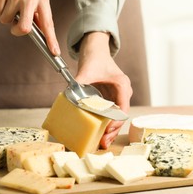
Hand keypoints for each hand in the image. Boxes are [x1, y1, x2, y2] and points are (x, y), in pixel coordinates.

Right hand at [0, 0, 59, 54]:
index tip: (55, 52)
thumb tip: (40, 34)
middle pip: (25, 28)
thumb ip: (37, 14)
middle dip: (16, 31)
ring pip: (7, 20)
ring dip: (5, 15)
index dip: (51, 39)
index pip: (48, 23)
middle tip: (14, 26)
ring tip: (8, 2)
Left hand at [75, 32, 132, 148]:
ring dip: (109, 130)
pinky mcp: (111, 99)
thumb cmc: (95, 58)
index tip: (106, 129)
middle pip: (121, 116)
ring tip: (101, 143)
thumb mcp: (87, 70)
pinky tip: (98, 133)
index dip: (115, 121)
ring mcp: (118, 96)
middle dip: (112, 131)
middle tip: (103, 143)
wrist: (95, 50)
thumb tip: (69, 96)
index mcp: (122, 85)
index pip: (123, 108)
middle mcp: (123, 92)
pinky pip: (110, 114)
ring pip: (116, 117)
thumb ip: (79, 83)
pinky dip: (105, 124)